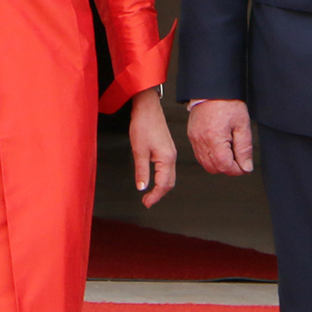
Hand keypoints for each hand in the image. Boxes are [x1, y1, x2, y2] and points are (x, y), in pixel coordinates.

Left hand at [130, 90, 177, 207]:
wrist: (147, 108)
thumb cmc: (143, 125)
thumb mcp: (139, 150)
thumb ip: (141, 171)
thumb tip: (142, 187)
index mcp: (167, 159)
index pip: (163, 184)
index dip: (155, 196)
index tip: (146, 203)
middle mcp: (172, 157)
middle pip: (169, 182)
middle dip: (159, 194)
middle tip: (146, 201)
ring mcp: (170, 153)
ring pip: (169, 176)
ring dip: (161, 187)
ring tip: (149, 193)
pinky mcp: (167, 149)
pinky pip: (167, 169)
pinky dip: (162, 178)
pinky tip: (154, 179)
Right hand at [186, 99, 254, 175]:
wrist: (212, 89)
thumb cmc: (227, 103)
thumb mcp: (242, 125)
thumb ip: (244, 149)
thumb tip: (246, 166)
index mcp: (214, 139)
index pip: (225, 166)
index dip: (237, 169)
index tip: (245, 165)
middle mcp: (202, 141)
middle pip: (214, 168)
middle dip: (228, 168)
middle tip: (239, 158)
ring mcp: (195, 139)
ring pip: (206, 164)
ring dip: (219, 164)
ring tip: (230, 151)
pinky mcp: (192, 136)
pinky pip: (200, 155)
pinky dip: (210, 157)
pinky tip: (220, 148)